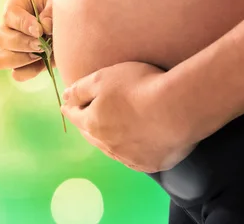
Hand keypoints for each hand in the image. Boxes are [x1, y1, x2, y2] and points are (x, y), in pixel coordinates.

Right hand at [0, 0, 53, 81]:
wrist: (70, 24)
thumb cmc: (60, 7)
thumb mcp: (57, 2)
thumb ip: (51, 11)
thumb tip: (44, 26)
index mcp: (16, 6)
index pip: (10, 15)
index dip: (23, 24)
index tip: (40, 30)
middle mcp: (8, 28)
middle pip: (0, 39)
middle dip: (22, 43)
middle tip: (41, 44)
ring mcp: (11, 48)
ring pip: (0, 59)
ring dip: (22, 59)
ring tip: (41, 53)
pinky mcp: (21, 65)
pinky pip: (17, 74)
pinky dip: (31, 71)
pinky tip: (44, 61)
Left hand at [61, 62, 198, 172]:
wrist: (178, 108)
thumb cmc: (139, 86)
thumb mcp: (103, 78)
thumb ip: (80, 89)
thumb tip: (64, 97)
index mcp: (94, 123)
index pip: (76, 116)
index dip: (70, 109)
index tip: (65, 106)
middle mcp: (108, 144)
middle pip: (91, 135)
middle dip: (86, 126)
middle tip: (83, 120)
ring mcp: (130, 157)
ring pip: (111, 149)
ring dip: (106, 140)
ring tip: (105, 134)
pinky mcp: (151, 164)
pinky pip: (133, 158)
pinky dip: (128, 151)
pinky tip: (131, 146)